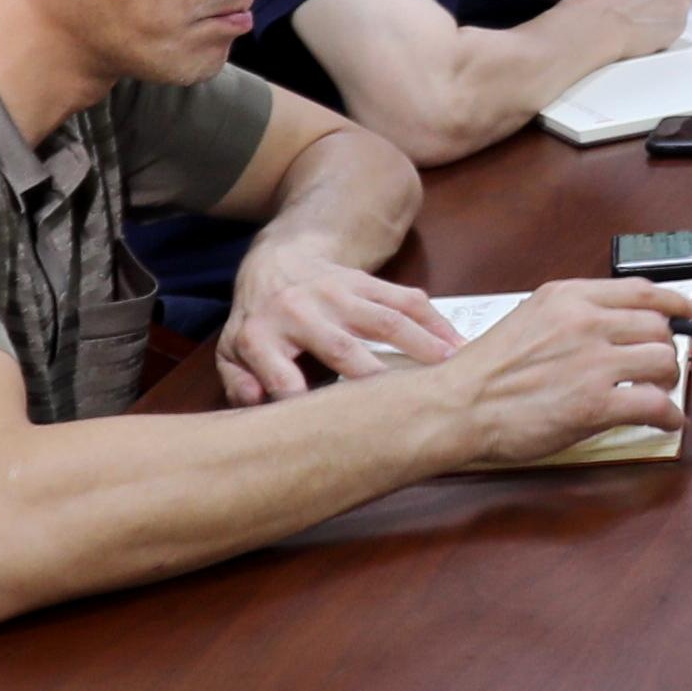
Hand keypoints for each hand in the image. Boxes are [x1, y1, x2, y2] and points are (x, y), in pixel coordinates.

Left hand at [217, 250, 461, 405]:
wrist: (279, 262)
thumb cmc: (260, 321)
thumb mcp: (232, 351)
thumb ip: (238, 384)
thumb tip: (256, 406)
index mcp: (262, 335)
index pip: (280, 375)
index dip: (303, 401)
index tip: (331, 428)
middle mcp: (300, 311)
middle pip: (343, 349)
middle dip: (376, 379)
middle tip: (410, 409)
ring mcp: (337, 293)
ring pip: (384, 321)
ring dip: (421, 347)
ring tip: (452, 372)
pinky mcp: (365, 281)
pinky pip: (405, 299)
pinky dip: (435, 322)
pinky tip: (459, 345)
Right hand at [445, 276, 687, 461]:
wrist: (457, 406)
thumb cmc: (485, 371)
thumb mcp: (529, 318)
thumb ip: (571, 316)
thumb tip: (614, 325)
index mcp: (567, 298)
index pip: (640, 290)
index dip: (673, 301)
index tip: (686, 309)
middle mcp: (584, 323)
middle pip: (658, 327)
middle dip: (665, 349)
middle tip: (659, 366)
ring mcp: (592, 363)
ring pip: (663, 362)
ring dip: (667, 381)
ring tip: (657, 392)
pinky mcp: (595, 404)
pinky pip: (656, 405)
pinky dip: (670, 415)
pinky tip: (666, 421)